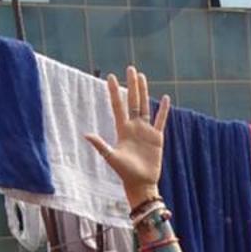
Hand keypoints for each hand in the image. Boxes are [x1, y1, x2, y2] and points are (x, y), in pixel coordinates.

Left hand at [85, 66, 170, 203]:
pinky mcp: (157, 137)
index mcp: (122, 129)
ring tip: (142, 76)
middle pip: (132, 101)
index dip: (113, 92)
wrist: (141, 183)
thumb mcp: (111, 157)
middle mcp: (134, 127)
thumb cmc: (125, 172)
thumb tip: (86, 134)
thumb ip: (100, 145)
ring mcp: (146, 131)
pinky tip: (165, 98)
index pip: (117, 106)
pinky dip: (163, 109)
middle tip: (130, 68)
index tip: (110, 77)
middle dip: (131, 85)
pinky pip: (160, 120)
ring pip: (145, 106)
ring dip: (144, 91)